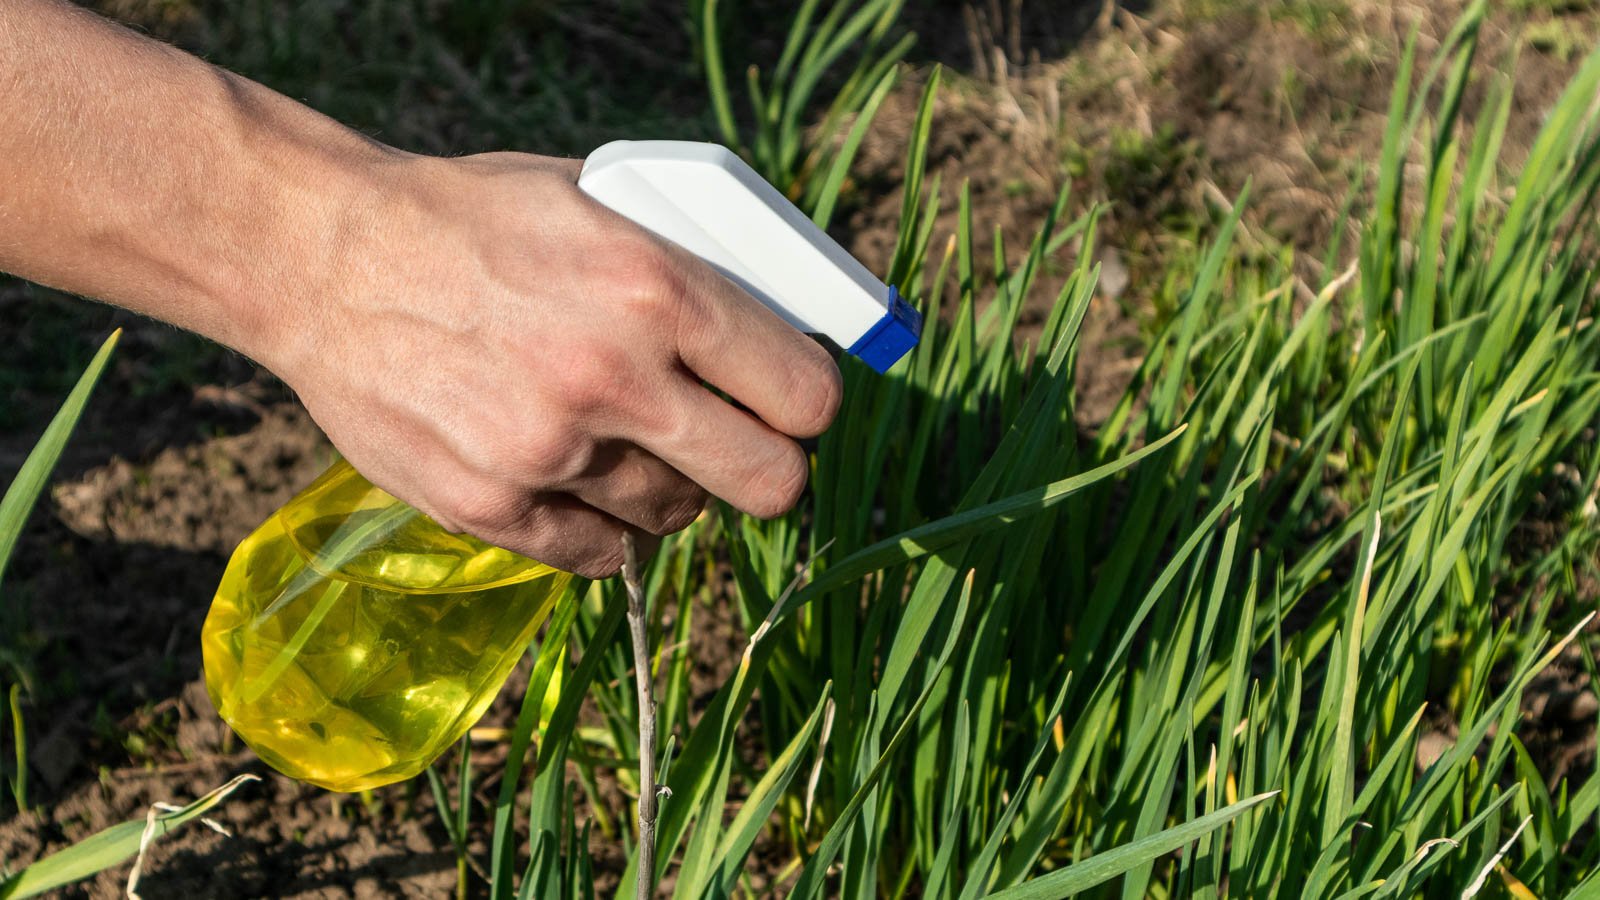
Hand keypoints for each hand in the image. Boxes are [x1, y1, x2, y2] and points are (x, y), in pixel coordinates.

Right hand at [263, 152, 842, 577]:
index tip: (789, 401)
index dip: (807, 403)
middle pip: (771, 482)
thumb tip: (776, 325)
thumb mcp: (598, 203)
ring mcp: (550, 451)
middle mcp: (613, 378)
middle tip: (734, 440)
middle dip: (766, 465)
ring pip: (679, 517)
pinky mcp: (490, 506)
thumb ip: (689, 269)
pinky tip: (582, 481)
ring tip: (626, 439)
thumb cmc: (469, 220)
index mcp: (656, 289)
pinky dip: (605, 527)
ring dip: (672, 486)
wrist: (320, 257)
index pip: (806, 395)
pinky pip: (601, 555)